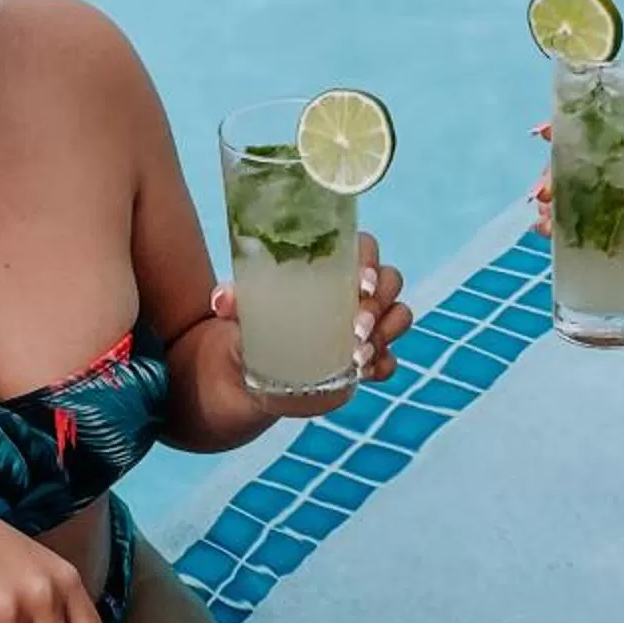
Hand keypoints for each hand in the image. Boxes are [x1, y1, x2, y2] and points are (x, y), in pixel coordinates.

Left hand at [209, 234, 411, 416]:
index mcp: (332, 267)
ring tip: (357, 357)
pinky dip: (383, 365)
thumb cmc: (254, 322)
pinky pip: (390, 358)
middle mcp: (356, 291)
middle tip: (355, 330)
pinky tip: (367, 373)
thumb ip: (236, 301)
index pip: (364, 249)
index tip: (360, 284)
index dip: (370, 262)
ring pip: (399, 316)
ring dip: (385, 334)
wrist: (249, 365)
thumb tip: (224, 300)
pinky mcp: (367, 356)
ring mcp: (367, 324)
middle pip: (390, 282)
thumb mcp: (243, 311)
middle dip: (379, 306)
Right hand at [531, 145, 623, 313]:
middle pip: (580, 165)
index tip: (548, 131)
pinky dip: (551, 225)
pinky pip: (569, 227)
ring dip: (549, 198)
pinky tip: (543, 230)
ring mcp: (610, 214)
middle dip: (553, 169)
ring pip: (570, 194)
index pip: (610, 138)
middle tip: (544, 190)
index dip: (577, 129)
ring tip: (543, 210)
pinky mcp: (600, 242)